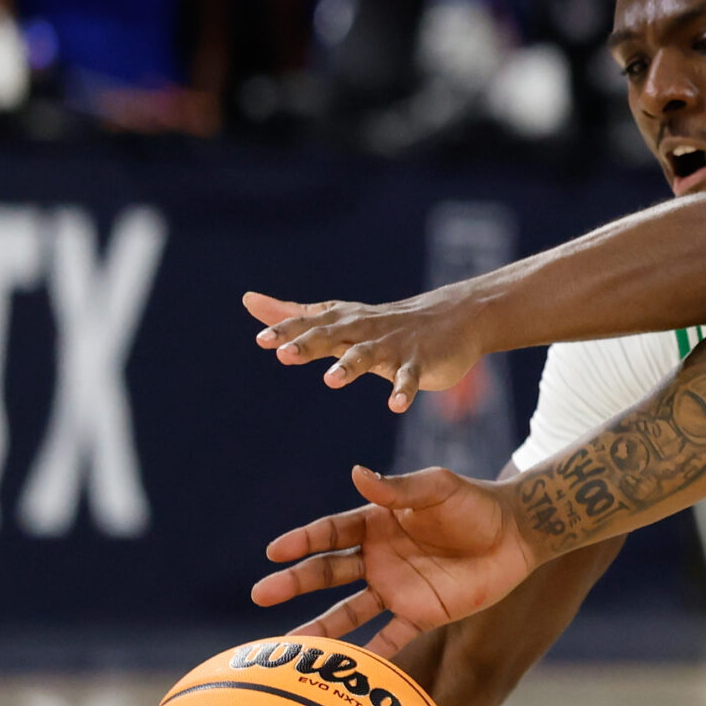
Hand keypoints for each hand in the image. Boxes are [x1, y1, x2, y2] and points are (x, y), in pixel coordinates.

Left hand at [245, 289, 483, 412]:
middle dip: (309, 344)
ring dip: (350, 365)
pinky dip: (402, 390)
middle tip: (284, 354)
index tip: (262, 339)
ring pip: (368, 354)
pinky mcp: (419, 362)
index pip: (311, 324)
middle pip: (333, 336)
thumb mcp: (340, 317)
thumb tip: (248, 300)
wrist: (456, 316)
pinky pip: (409, 378)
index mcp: (344, 322)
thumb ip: (295, 315)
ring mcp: (394, 346)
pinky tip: (395, 405)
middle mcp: (365, 331)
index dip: (287, 330)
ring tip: (331, 380)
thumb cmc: (389, 322)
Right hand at [252, 464, 542, 656]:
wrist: (517, 534)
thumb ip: (399, 489)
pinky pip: (391, 639)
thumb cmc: (475, 503)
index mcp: (378, 523)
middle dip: (296, 583)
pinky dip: (371, 655)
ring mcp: (397, 589)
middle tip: (263, 594)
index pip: (332, 533)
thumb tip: (356, 473)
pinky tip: (346, 671)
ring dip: (322, 628)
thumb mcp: (437, 488)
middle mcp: (379, 558)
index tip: (275, 552)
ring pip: (350, 612)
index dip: (304, 541)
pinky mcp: (421, 615)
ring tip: (291, 645)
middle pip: (329, 572)